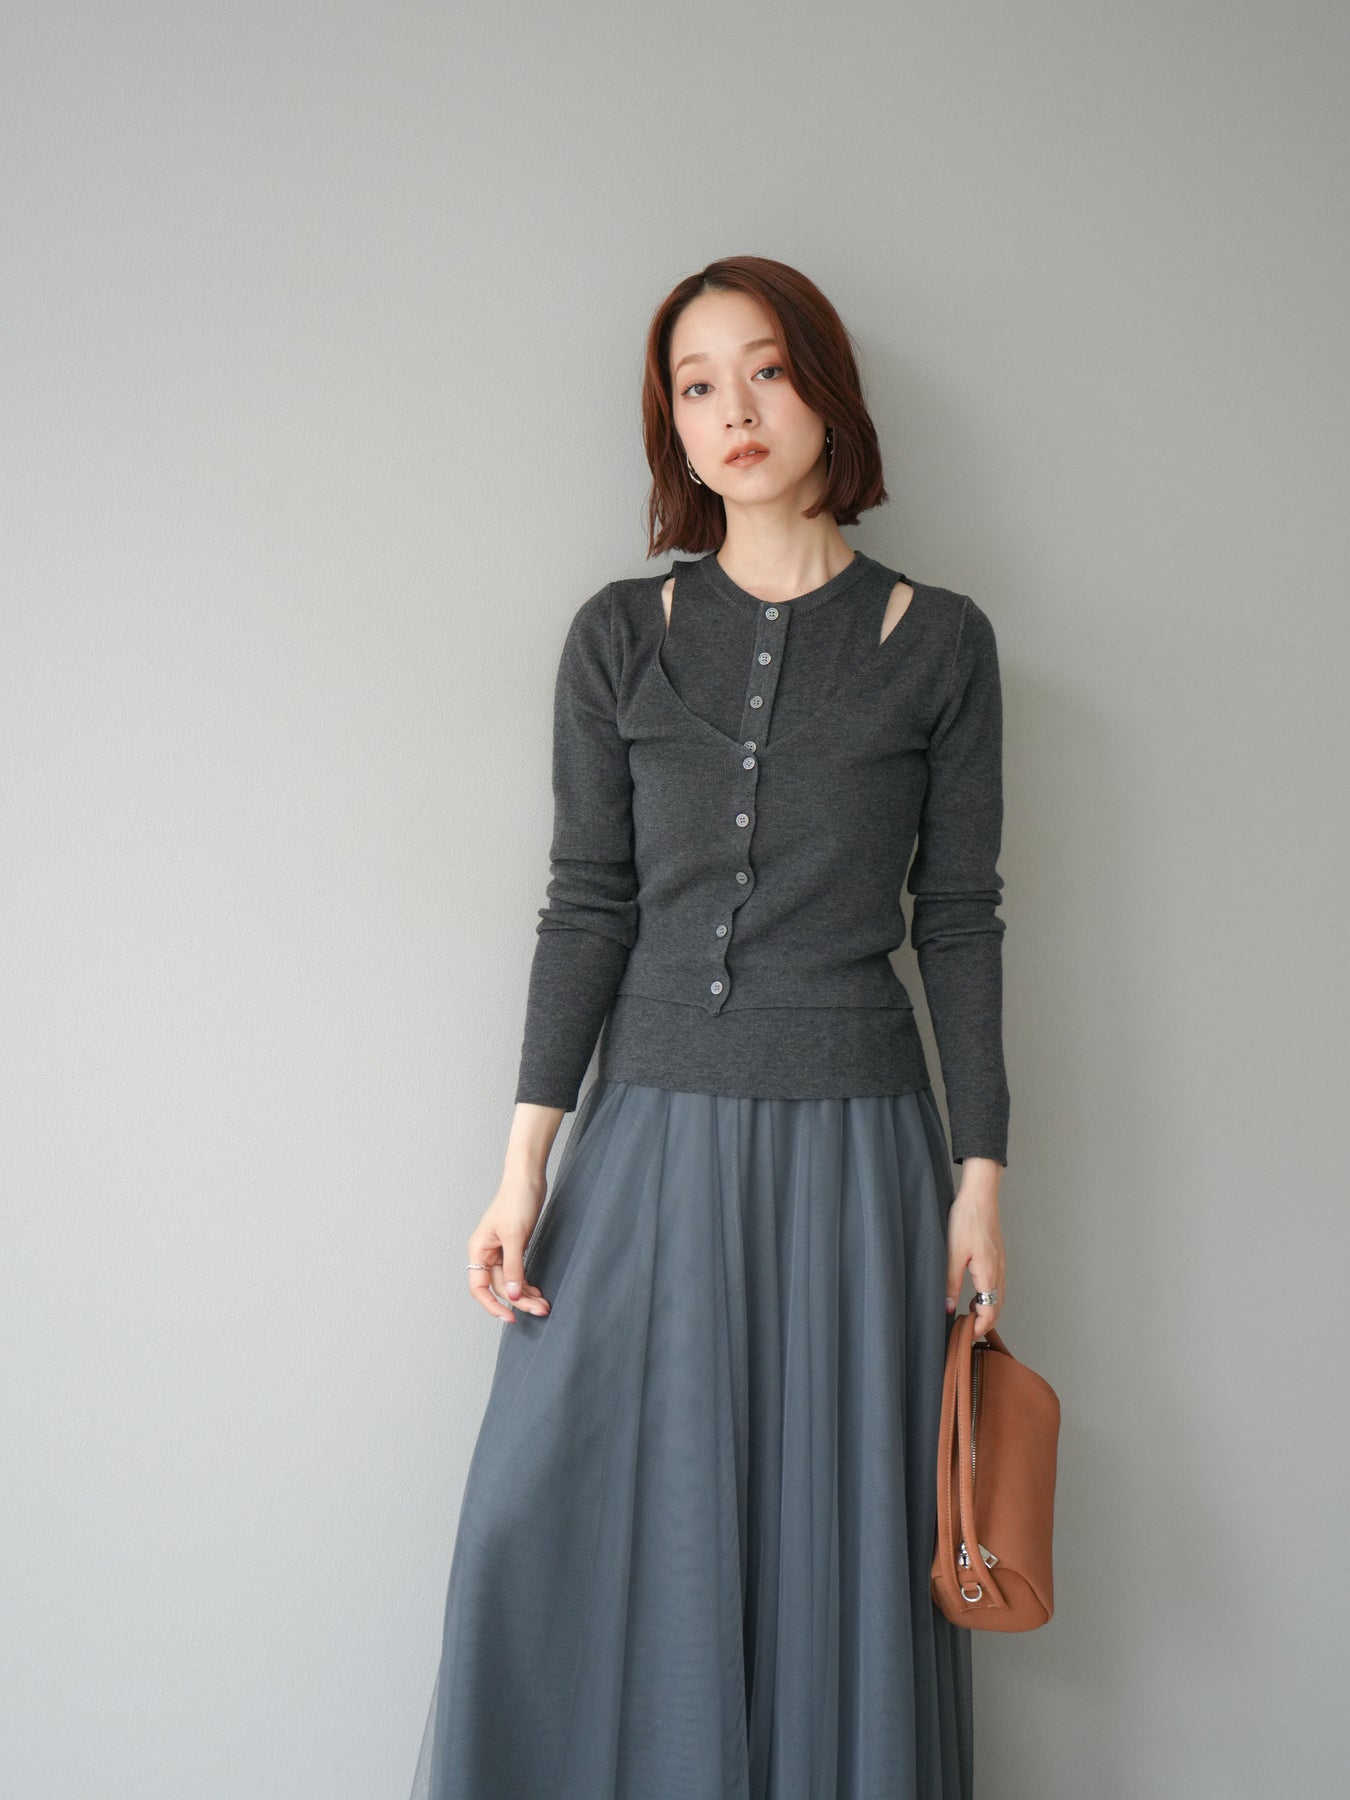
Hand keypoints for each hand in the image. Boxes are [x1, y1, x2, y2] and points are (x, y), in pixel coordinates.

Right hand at [466, 1166, 552, 1322]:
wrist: (528, 1179)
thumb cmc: (516, 1201)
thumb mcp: (515, 1236)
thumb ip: (513, 1268)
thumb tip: (513, 1296)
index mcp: (478, 1250)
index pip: (479, 1288)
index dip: (492, 1306)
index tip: (510, 1317)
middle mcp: (486, 1254)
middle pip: (499, 1287)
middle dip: (520, 1301)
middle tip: (540, 1310)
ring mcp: (500, 1252)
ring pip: (511, 1282)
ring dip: (526, 1294)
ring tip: (544, 1304)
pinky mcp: (514, 1248)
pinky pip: (518, 1273)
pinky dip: (528, 1283)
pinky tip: (539, 1291)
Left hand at [945, 1162, 1005, 1340]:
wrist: (980, 1196)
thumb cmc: (966, 1220)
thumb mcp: (952, 1253)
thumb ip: (951, 1283)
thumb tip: (949, 1307)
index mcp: (989, 1274)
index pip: (990, 1312)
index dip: (979, 1328)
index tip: (966, 1336)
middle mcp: (999, 1272)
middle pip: (997, 1307)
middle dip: (984, 1322)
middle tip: (966, 1331)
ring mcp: (1001, 1264)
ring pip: (998, 1297)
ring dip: (986, 1309)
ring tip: (968, 1315)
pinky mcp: (998, 1256)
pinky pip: (997, 1285)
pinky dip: (988, 1296)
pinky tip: (973, 1294)